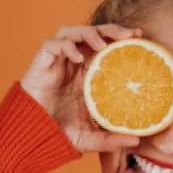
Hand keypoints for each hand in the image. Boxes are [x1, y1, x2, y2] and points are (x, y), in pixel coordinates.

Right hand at [21, 24, 142, 152]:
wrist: (33, 137)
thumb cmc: (61, 133)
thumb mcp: (91, 137)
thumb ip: (111, 140)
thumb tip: (137, 142)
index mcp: (90, 75)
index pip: (108, 48)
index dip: (122, 39)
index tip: (140, 36)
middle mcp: (76, 65)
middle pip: (94, 34)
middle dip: (111, 29)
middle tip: (129, 34)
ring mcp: (59, 62)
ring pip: (73, 32)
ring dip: (89, 33)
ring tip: (102, 44)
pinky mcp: (42, 64)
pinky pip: (52, 45)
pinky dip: (66, 46)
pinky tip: (78, 58)